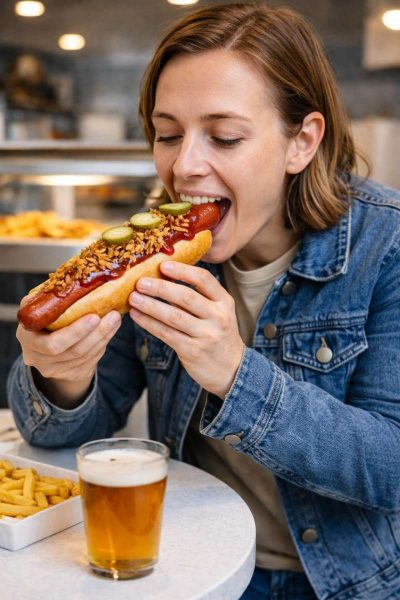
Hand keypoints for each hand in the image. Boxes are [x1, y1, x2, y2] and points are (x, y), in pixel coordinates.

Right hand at [16, 298, 121, 406]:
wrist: (47, 342)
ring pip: (85, 355)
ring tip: (116, 318)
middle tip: (113, 315)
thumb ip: (50, 296)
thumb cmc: (45, 317)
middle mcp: (36, 357)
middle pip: (72, 351)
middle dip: (96, 333)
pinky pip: (91, 360)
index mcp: (27, 337)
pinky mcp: (70, 374)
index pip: (51, 344)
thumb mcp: (42, 305)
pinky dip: (103, 343)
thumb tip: (73, 278)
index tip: (94, 316)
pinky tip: (111, 329)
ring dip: (104, 336)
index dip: (75, 332)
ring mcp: (53, 369)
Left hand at [128, 261, 243, 397]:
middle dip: (160, 288)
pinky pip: (167, 334)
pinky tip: (137, 316)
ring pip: (174, 316)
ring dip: (150, 305)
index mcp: (224, 301)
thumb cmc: (217, 334)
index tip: (162, 265)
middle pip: (186, 297)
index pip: (204, 279)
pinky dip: (149, 323)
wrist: (231, 369)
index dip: (182, 271)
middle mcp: (218, 317)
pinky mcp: (194, 351)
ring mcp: (207, 335)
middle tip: (140, 282)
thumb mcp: (216, 313)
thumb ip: (196, 298)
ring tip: (133, 298)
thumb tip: (162, 278)